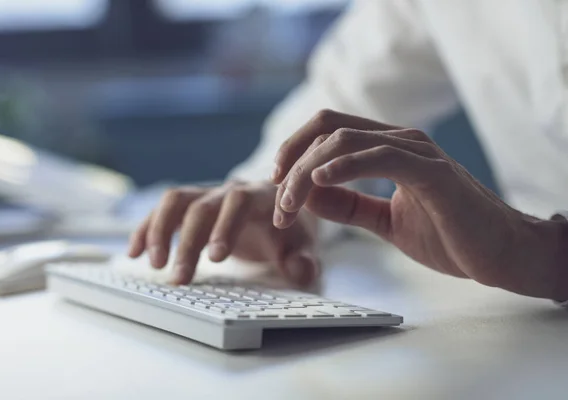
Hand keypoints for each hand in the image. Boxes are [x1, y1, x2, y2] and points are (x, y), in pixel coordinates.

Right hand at [128, 181, 318, 286]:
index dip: (225, 227)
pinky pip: (162, 211)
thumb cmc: (290, 231)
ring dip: (160, 231)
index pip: (239, 202)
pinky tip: (134, 253)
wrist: (279, 210)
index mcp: (260, 196)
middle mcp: (230, 190)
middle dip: (187, 242)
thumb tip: (300, 270)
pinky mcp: (190, 206)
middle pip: (201, 206)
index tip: (214, 258)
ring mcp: (207, 195)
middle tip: (179, 278)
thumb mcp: (303, 246)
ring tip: (154, 265)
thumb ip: (304, 260)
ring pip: (175, 201)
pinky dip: (146, 230)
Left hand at [271, 109, 567, 299]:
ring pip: (344, 141)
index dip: (294, 150)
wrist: (499, 254)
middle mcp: (399, 142)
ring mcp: (416, 152)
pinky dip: (344, 166)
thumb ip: (349, 205)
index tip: (276, 184)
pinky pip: (380, 157)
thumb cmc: (449, 234)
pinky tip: (318, 182)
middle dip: (291, 166)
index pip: (328, 130)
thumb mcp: (384, 220)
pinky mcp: (432, 172)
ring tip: (289, 203)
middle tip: (279, 206)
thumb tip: (311, 195)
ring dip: (306, 172)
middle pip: (328, 131)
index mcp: (387, 149)